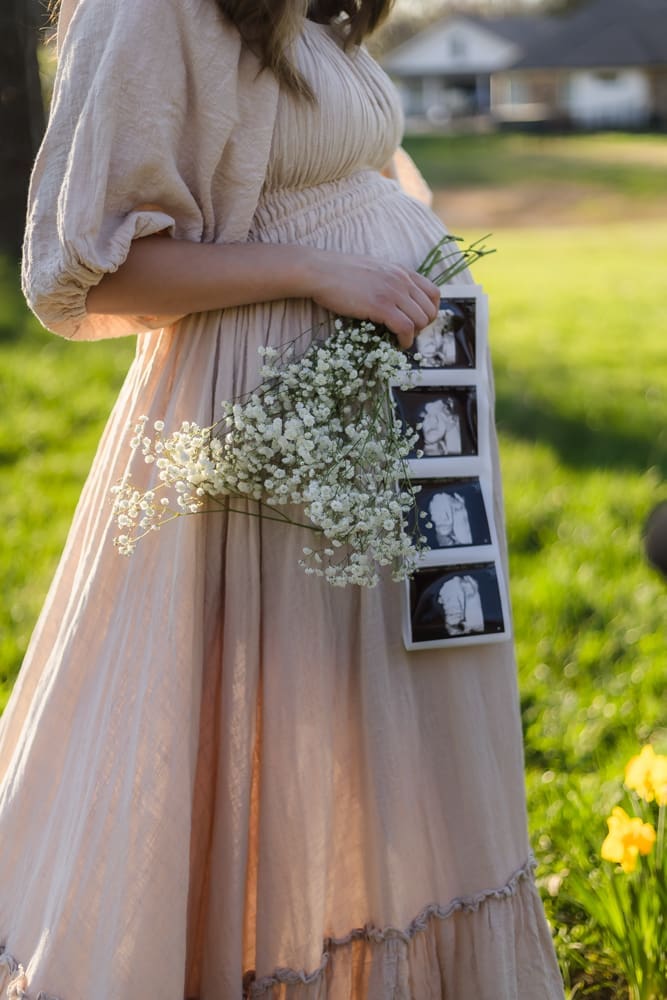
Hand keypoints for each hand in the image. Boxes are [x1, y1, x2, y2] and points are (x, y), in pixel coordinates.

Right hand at [304, 249, 440, 348]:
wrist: (320, 271)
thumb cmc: (339, 273)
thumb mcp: (373, 270)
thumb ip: (389, 281)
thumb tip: (395, 299)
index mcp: (401, 271)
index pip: (434, 293)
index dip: (430, 311)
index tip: (419, 321)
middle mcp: (402, 280)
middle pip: (429, 310)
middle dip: (423, 326)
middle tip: (407, 333)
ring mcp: (393, 292)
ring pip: (421, 320)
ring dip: (414, 334)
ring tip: (401, 339)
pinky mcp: (381, 306)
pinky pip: (406, 328)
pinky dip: (405, 340)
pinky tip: (398, 344)